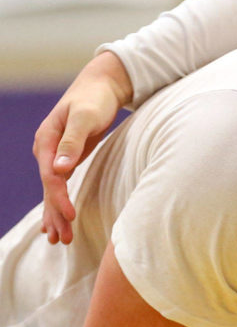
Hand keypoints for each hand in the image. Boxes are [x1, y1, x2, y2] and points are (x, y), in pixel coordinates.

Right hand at [33, 51, 131, 243]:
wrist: (101, 86)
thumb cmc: (95, 99)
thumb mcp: (86, 117)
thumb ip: (73, 142)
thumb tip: (60, 168)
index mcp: (47, 141)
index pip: (50, 176)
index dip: (58, 197)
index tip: (69, 216)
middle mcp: (47, 150)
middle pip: (49, 188)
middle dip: (54, 214)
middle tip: (62, 240)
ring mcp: (56, 155)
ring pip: (53, 190)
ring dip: (55, 214)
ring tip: (59, 239)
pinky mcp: (68, 158)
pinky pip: (61, 185)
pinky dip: (60, 203)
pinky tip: (59, 219)